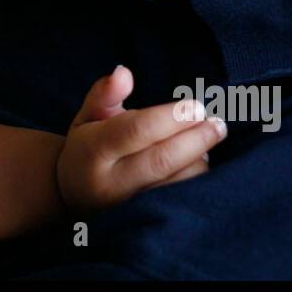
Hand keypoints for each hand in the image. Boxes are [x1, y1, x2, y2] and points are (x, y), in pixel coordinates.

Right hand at [57, 66, 225, 213]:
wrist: (73, 195)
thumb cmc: (87, 146)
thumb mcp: (88, 115)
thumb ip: (106, 93)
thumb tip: (124, 72)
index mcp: (93, 150)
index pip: (136, 130)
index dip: (170, 117)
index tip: (196, 106)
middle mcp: (111, 181)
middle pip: (162, 160)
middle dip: (196, 139)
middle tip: (218, 123)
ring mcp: (129, 206)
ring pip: (176, 184)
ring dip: (200, 159)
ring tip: (210, 137)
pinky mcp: (145, 219)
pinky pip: (180, 200)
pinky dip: (197, 179)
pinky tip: (200, 160)